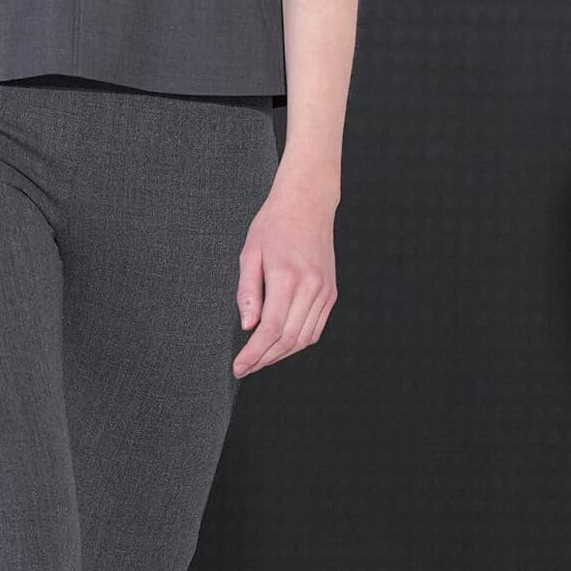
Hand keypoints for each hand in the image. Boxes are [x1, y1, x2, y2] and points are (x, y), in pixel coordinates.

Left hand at [233, 177, 337, 375]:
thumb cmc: (274, 223)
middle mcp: (311, 287)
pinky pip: (316, 328)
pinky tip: (281, 345)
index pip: (271, 328)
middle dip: (264, 360)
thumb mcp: (250, 252)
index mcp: (287, 276)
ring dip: (281, 355)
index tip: (239, 367)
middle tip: (245, 368)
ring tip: (260, 359)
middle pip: (288, 339)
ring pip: (304, 339)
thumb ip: (248, 292)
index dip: (254, 353)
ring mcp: (325, 291)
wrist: (308, 202)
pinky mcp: (331, 292)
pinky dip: (298, 343)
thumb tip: (248, 326)